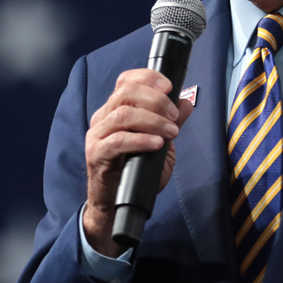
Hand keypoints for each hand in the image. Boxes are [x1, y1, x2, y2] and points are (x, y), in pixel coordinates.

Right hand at [82, 69, 193, 256]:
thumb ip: (171, 123)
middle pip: (125, 93)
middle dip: (156, 100)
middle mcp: (102, 118)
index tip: (170, 86)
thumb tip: (186, 102)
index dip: (147, 78)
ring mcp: (97, 136)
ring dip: (152, 120)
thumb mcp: (160, 145)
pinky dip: (141, 139)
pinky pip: (118, 140)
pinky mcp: (97, 154)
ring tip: (170, 132)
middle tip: (174, 116)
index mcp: (115, 110)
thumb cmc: (136, 173)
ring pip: (123, 114)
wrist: (117, 204)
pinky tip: (156, 144)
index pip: (125, 81)